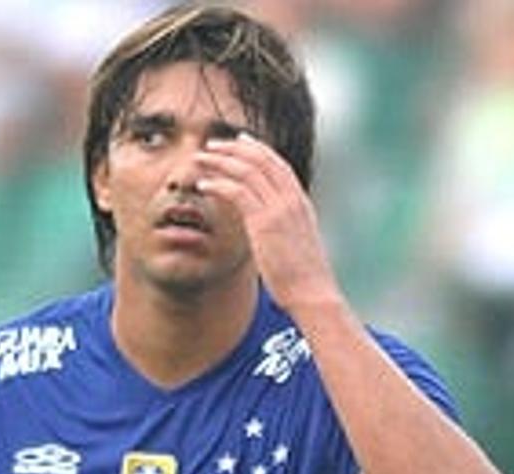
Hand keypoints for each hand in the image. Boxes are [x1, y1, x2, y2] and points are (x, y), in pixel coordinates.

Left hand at [195, 134, 341, 313]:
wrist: (313, 293)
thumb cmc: (304, 278)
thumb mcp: (298, 244)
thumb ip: (286, 228)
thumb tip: (273, 229)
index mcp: (301, 202)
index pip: (278, 164)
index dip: (258, 149)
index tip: (240, 141)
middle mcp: (292, 200)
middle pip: (261, 160)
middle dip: (234, 148)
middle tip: (213, 144)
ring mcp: (279, 209)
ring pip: (246, 171)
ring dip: (220, 161)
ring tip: (200, 159)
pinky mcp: (265, 223)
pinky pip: (237, 193)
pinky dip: (218, 184)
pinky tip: (203, 185)